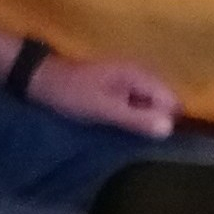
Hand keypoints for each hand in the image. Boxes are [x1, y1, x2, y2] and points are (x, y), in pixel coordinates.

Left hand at [31, 55, 177, 137]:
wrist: (40, 79)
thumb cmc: (71, 93)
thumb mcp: (103, 109)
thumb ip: (136, 119)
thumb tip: (169, 129)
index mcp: (140, 75)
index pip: (172, 101)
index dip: (166, 122)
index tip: (151, 140)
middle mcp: (141, 73)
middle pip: (165, 102)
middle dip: (157, 121)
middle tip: (138, 139)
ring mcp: (131, 79)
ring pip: (152, 104)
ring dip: (145, 120)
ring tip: (129, 135)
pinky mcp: (121, 87)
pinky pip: (139, 103)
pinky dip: (134, 115)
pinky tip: (121, 126)